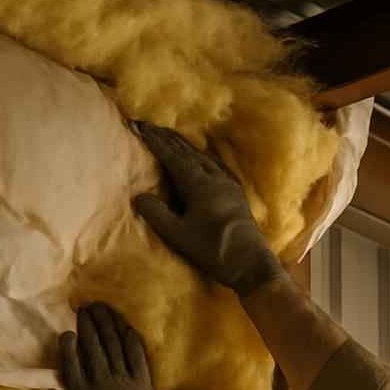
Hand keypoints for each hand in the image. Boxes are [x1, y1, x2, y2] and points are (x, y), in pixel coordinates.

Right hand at [133, 121, 285, 296]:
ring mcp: (229, 184)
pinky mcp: (237, 193)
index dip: (156, 141)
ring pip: (204, 157)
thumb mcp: (178, 235)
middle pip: (189, 152)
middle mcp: (215, 178)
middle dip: (168, 138)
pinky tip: (201, 159)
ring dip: (185, 146)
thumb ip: (157, 214)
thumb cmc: (212, 250)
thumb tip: (139, 196)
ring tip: (171, 137)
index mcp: (200, 185)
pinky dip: (201, 157)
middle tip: (150, 126)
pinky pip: (216, 166)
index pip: (173, 157)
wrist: (250, 263)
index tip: (141, 127)